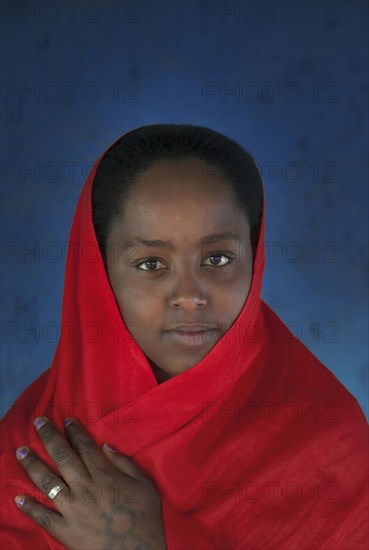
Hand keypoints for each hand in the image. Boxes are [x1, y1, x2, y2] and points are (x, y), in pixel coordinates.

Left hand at [14, 417, 166, 549]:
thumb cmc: (145, 518)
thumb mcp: (145, 485)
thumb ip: (125, 463)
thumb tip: (105, 446)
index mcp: (105, 475)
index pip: (85, 447)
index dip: (75, 431)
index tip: (66, 420)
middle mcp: (85, 488)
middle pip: (63, 457)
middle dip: (49, 437)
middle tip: (38, 422)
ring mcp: (73, 510)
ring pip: (48, 482)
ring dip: (32, 465)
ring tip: (20, 451)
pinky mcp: (66, 531)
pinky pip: (44, 518)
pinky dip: (30, 508)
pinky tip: (18, 498)